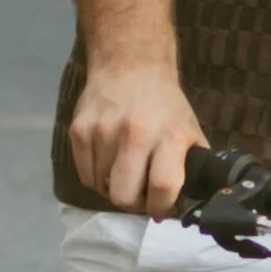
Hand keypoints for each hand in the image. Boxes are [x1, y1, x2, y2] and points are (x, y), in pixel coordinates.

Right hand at [69, 56, 206, 214]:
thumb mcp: (189, 131)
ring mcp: (101, 132)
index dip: (161, 206)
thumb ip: (192, 168)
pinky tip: (109, 162)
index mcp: (168, 135)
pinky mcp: (78, 131)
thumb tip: (188, 206)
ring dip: (114, 188)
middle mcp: (133, 134)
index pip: (163, 187)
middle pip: (124, 197)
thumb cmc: (164, 104)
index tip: (162, 206)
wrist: (129, 65)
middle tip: (140, 194)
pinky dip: (97, 177)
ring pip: (101, 189)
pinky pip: (85, 176)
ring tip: (125, 172)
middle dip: (134, 204)